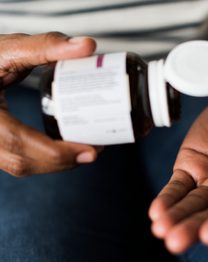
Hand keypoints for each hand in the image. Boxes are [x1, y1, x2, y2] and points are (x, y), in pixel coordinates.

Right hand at [0, 32, 100, 175]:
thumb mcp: (7, 49)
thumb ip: (45, 46)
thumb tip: (86, 47)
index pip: (18, 140)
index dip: (56, 152)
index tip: (89, 151)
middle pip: (23, 162)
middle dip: (63, 161)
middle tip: (95, 151)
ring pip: (20, 166)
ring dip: (55, 163)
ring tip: (85, 150)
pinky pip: (18, 160)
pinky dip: (44, 160)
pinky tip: (64, 150)